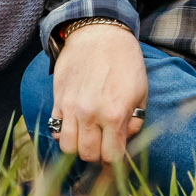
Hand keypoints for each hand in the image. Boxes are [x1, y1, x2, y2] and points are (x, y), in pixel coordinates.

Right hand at [51, 21, 147, 163]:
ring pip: (67, 147)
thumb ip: (135, 121)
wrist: (99, 32)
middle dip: (97, 156)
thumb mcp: (141, 91)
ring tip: (88, 137)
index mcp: (114, 114)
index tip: (116, 157)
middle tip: (103, 145)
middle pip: (87, 155)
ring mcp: (71, 107)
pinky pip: (55, 128)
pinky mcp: (58, 99)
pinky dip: (64, 133)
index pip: (110, 157)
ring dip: (78, 147)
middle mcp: (90, 114)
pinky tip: (75, 125)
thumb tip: (124, 141)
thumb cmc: (125, 61)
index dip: (115, 163)